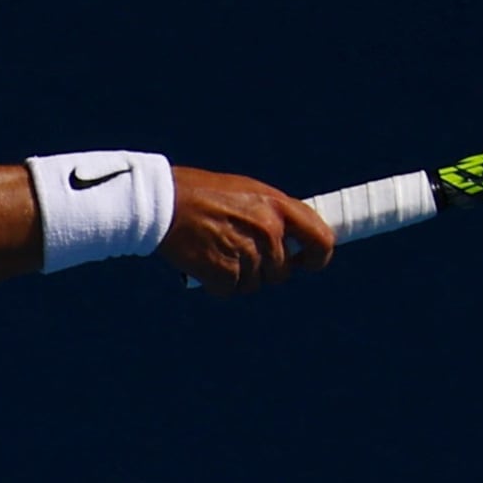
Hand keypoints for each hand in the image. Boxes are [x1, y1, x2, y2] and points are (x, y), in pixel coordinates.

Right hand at [160, 168, 330, 294]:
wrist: (162, 203)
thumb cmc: (202, 193)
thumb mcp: (246, 192)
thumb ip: (272, 214)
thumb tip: (292, 238)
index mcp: (277, 206)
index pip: (321, 240)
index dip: (317, 257)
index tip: (309, 262)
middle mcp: (268, 230)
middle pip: (282, 271)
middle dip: (264, 269)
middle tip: (240, 253)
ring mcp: (247, 253)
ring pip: (254, 284)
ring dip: (237, 276)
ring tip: (216, 252)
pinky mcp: (224, 272)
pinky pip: (230, 290)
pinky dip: (216, 283)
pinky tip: (204, 262)